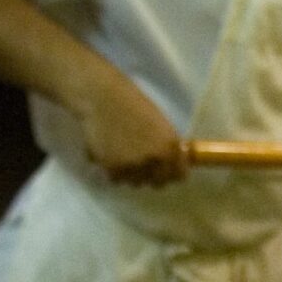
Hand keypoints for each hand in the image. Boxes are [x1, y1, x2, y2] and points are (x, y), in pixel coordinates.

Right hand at [74, 72, 185, 186]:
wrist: (102, 98)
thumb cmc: (132, 104)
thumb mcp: (160, 123)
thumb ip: (168, 145)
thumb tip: (175, 162)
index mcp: (170, 147)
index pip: (179, 176)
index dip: (173, 173)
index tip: (166, 170)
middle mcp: (154, 160)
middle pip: (157, 183)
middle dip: (152, 175)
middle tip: (142, 163)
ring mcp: (134, 166)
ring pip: (136, 183)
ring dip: (132, 174)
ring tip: (124, 157)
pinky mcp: (113, 168)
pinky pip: (116, 179)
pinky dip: (114, 171)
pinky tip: (111, 156)